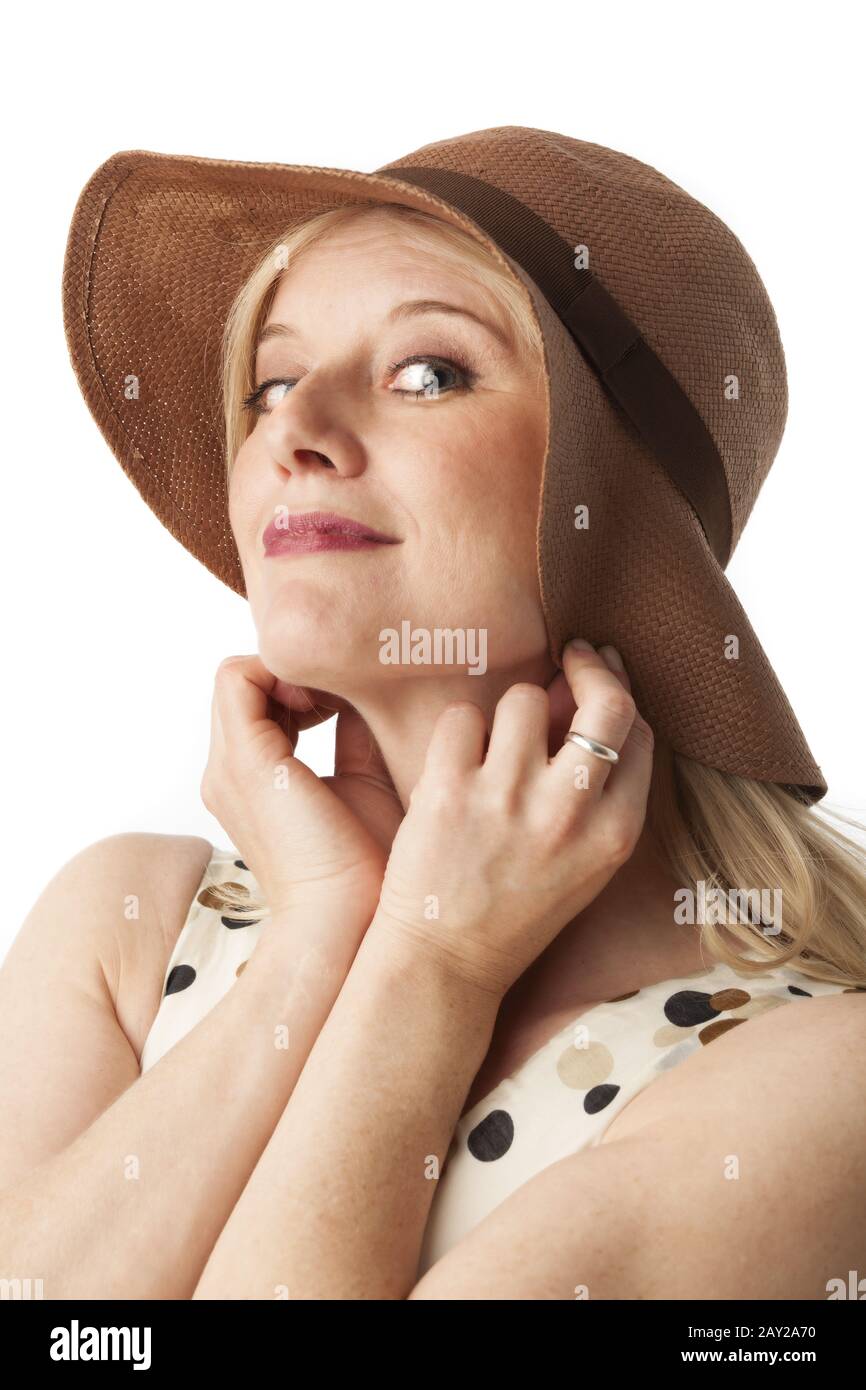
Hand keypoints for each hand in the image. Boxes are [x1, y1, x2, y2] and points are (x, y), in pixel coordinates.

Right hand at [200, 656, 402, 924]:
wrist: (353, 922)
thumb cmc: (370, 869)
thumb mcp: (366, 780)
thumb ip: (356, 733)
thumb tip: (370, 685)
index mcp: (251, 782)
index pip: (257, 702)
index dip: (303, 684)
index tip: (352, 695)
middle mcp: (228, 774)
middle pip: (245, 685)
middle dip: (297, 671)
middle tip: (347, 689)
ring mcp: (229, 769)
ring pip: (238, 677)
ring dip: (291, 669)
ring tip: (339, 696)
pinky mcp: (245, 762)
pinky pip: (238, 678)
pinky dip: (283, 670)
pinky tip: (330, 700)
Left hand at [373, 641, 653, 998]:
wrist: (446, 963)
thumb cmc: (517, 908)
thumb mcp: (586, 863)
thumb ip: (600, 793)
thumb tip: (590, 698)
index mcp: (615, 834)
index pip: (637, 734)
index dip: (618, 694)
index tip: (600, 674)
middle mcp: (570, 813)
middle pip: (605, 703)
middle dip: (588, 668)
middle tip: (571, 655)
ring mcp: (509, 800)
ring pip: (524, 699)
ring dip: (509, 712)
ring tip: (494, 747)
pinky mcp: (449, 793)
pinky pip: (462, 717)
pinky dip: (458, 732)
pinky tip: (454, 763)